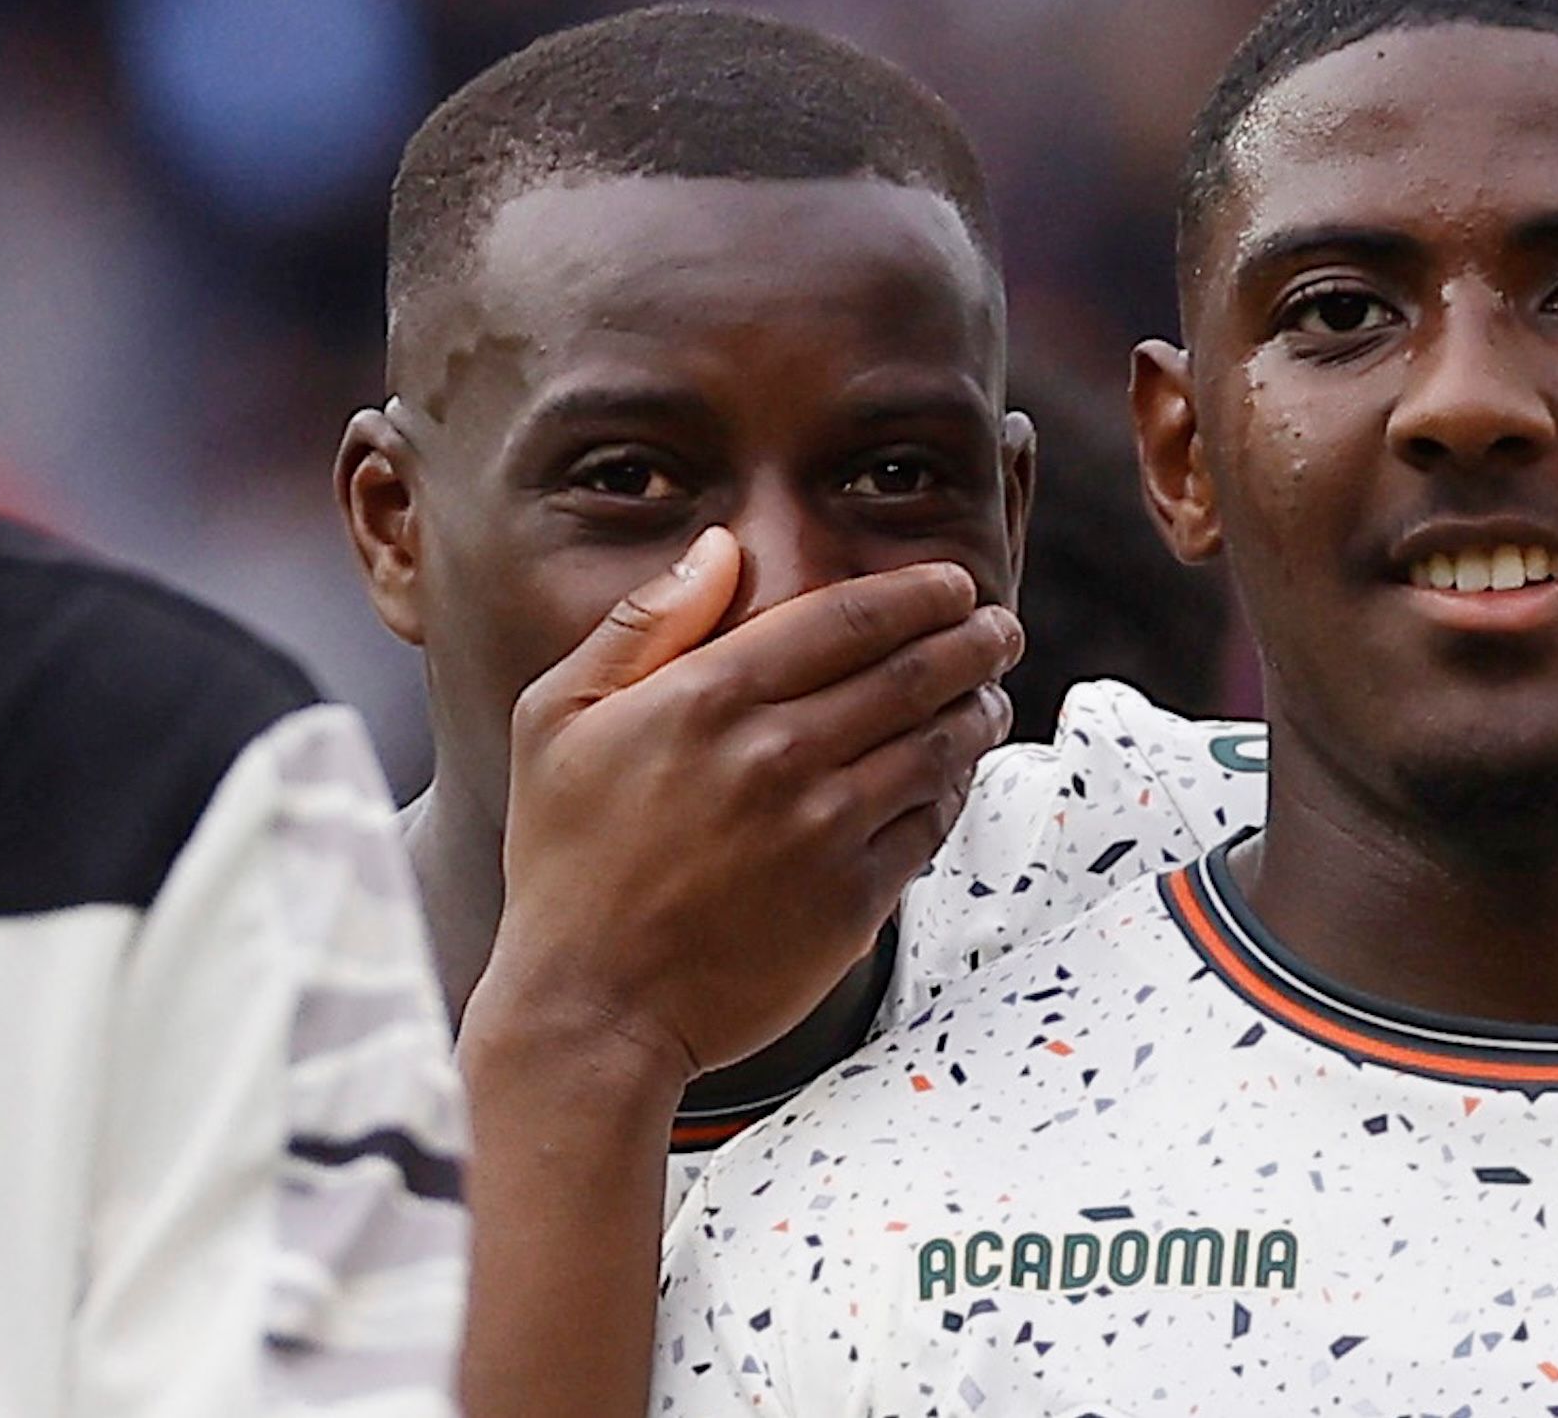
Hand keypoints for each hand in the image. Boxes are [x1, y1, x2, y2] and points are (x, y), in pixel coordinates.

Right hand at [473, 527, 1020, 1083]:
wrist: (591, 1008)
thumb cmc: (567, 861)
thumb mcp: (559, 718)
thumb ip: (645, 623)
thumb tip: (721, 548)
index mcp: (708, 697)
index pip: (850, 616)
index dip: (918, 593)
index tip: (951, 583)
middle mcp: (778, 755)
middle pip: (915, 673)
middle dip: (974, 641)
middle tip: (998, 628)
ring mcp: (824, 829)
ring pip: (938, 745)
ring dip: (979, 710)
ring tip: (989, 696)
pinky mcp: (854, 899)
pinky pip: (930, 824)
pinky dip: (955, 789)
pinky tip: (954, 774)